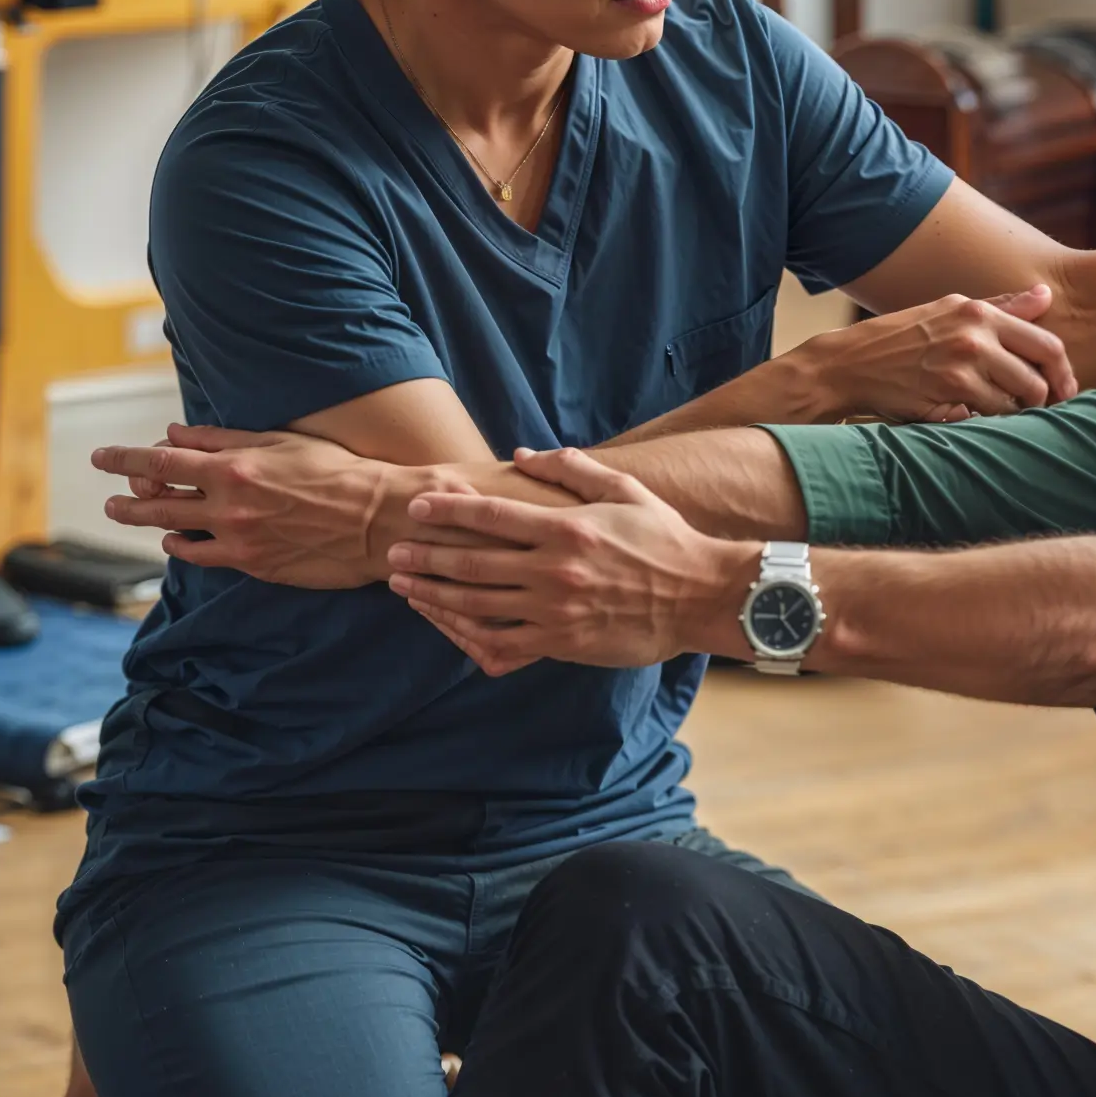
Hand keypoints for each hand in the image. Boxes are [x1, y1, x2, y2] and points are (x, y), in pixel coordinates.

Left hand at [93, 425, 407, 589]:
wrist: (378, 520)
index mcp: (233, 468)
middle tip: (113, 501)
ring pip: (174, 532)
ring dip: (150, 524)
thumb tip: (176, 435)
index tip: (102, 457)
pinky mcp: (253, 565)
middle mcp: (228, 506)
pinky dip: (184, 547)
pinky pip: (203, 558)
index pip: (160, 462)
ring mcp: (238, 539)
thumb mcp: (282, 442)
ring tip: (138, 520)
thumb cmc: (338, 472)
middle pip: (156, 502)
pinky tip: (177, 543)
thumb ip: (223, 439)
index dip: (124, 458)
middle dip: (129, 500)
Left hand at [386, 448, 750, 676]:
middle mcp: (554, 568)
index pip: (492, 515)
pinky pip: (503, 641)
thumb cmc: (665, 539)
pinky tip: (449, 627)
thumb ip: (572, 470)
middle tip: (394, 553)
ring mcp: (554, 609)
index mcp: (567, 528)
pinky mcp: (561, 641)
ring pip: (478, 603)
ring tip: (405, 588)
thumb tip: (523, 454)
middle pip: (473, 561)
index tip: (417, 508)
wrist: (701, 595)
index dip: (449, 510)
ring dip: (435, 595)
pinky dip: (470, 636)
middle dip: (427, 556)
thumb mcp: (624, 492)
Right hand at [800, 286, 1077, 422]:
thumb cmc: (903, 338)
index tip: (1064, 391)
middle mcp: (976, 333)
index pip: (1047, 344)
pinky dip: (988, 422)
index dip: (1063, 374)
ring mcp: (963, 363)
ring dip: (1013, 413)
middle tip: (1034, 410)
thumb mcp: (950, 310)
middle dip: (1043, 400)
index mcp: (980, 311)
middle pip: (1039, 377)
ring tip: (996, 411)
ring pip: (1017, 401)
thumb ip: (1001, 307)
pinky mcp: (949, 391)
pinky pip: (990, 416)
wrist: (850, 363)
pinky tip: (971, 416)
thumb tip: (1046, 294)